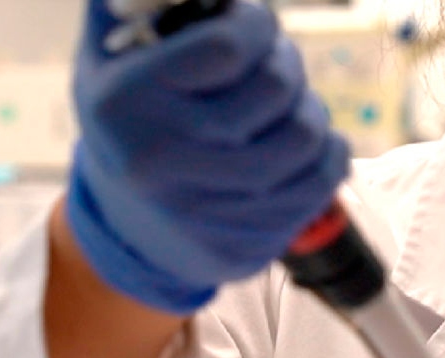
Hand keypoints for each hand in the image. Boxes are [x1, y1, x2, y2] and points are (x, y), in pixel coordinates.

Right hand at [66, 0, 348, 313]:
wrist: (125, 225)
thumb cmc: (135, 121)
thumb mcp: (117, 57)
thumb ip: (151, 7)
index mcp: (127, 102)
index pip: (230, 45)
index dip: (255, 24)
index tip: (251, 26)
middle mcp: (161, 162)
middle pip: (278, 88)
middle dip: (286, 65)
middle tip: (273, 69)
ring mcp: (203, 214)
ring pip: (309, 139)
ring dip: (309, 112)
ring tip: (287, 110)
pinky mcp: (241, 248)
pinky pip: (323, 185)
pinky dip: (326, 155)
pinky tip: (304, 148)